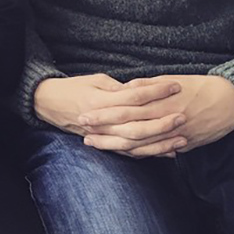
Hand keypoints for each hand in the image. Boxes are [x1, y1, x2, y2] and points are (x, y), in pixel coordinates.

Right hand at [34, 73, 181, 138]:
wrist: (50, 104)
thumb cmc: (74, 88)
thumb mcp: (94, 80)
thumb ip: (118, 87)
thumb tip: (141, 89)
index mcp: (101, 100)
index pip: (134, 96)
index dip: (156, 91)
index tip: (175, 86)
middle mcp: (103, 121)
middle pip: (138, 124)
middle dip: (163, 121)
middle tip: (183, 115)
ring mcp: (104, 135)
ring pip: (136, 143)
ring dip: (160, 142)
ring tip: (182, 138)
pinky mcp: (105, 144)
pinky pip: (130, 152)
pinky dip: (150, 153)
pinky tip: (168, 152)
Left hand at [80, 75, 233, 155]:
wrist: (227, 101)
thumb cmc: (196, 86)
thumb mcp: (168, 80)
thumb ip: (145, 86)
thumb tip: (125, 88)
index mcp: (156, 102)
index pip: (122, 111)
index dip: (102, 115)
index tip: (84, 116)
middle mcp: (161, 121)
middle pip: (126, 130)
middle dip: (103, 133)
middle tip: (83, 133)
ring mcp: (171, 136)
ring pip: (139, 145)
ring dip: (115, 146)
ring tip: (95, 144)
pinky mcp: (181, 144)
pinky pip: (155, 151)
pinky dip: (139, 153)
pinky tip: (122, 152)